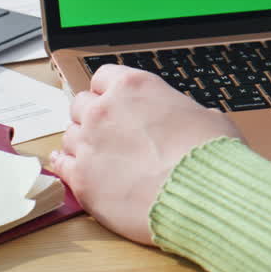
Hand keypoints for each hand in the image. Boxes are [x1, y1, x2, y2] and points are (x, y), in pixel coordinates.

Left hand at [49, 65, 243, 243]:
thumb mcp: (208, 116)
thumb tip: (188, 121)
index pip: (104, 77)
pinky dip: (66, 164)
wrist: (202, 194)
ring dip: (82, 142)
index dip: (111, 91)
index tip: (117, 103)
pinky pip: (60, 164)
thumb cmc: (210, 155)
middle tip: (109, 132)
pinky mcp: (82, 179)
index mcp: (134, 87)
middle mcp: (105, 110)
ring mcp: (89, 144)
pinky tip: (72, 166)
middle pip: (81, 104)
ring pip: (69, 134)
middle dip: (93, 116)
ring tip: (99, 155)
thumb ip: (183, 112)